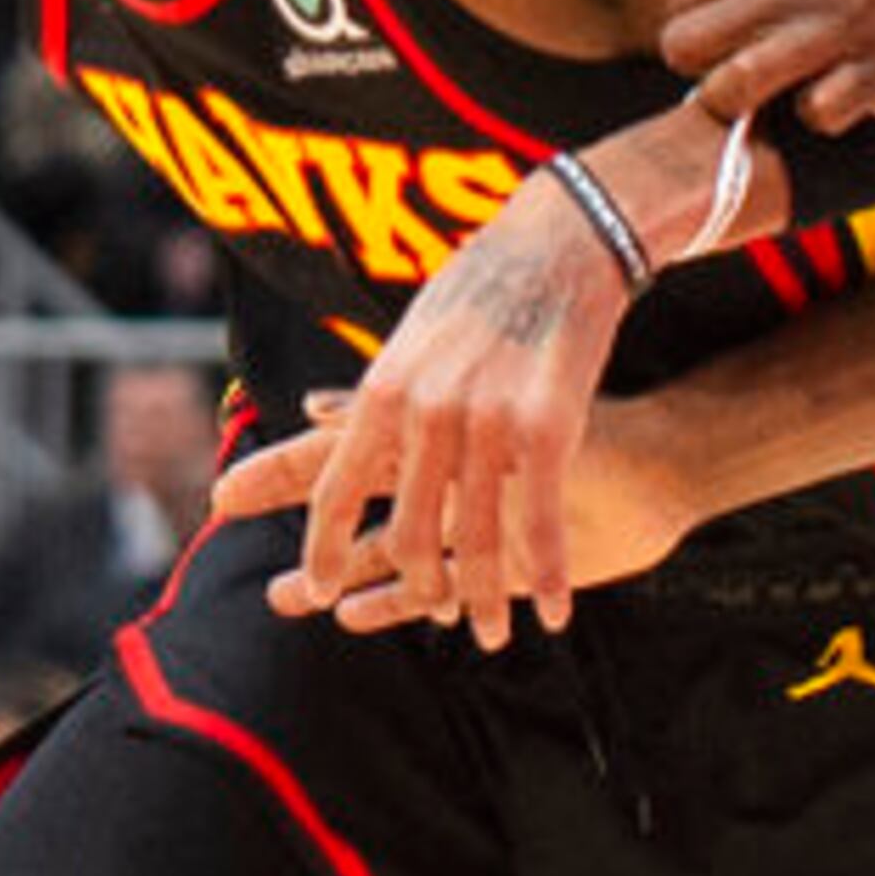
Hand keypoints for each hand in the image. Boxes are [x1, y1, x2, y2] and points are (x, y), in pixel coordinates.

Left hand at [221, 174, 640, 645]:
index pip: (334, 487)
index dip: (322, 547)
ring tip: (490, 634)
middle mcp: (424, 412)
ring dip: (484, 600)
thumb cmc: (483, 284)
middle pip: (407, 532)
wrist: (559, 241)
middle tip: (437, 615)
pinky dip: (547, 576)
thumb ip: (375, 390)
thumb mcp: (411, 334)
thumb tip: (316, 414)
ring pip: (477, 542)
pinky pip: (541, 525)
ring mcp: (484, 424)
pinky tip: (555, 610)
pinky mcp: (546, 430)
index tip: (315, 588)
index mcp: (383, 389)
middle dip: (421, 588)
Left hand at [657, 0, 874, 129]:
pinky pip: (818, 116)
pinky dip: (822, 111)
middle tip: (739, 61)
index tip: (728, 22)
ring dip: (746, 98)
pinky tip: (842, 89)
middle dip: (701, 63)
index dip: (696, 18)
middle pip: (686, 49)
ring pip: (735, 91)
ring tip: (780, 87)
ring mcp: (837, 34)